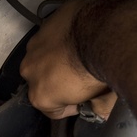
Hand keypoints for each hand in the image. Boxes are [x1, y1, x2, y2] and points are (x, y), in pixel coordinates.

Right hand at [19, 0, 116, 118]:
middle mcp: (30, 71)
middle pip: (45, 82)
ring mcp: (34, 45)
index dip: (72, 108)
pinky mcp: (44, 25)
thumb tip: (101, 109)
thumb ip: (99, 107)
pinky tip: (81, 37)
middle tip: (84, 77)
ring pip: (44, 58)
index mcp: (41, 96)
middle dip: (61, 82)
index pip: (54, 111)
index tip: (83, 102)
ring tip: (81, 55)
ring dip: (58, 58)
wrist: (105, 31)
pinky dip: (63, 39)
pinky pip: (51, 37)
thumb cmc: (100, 67)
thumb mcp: (104, 98)